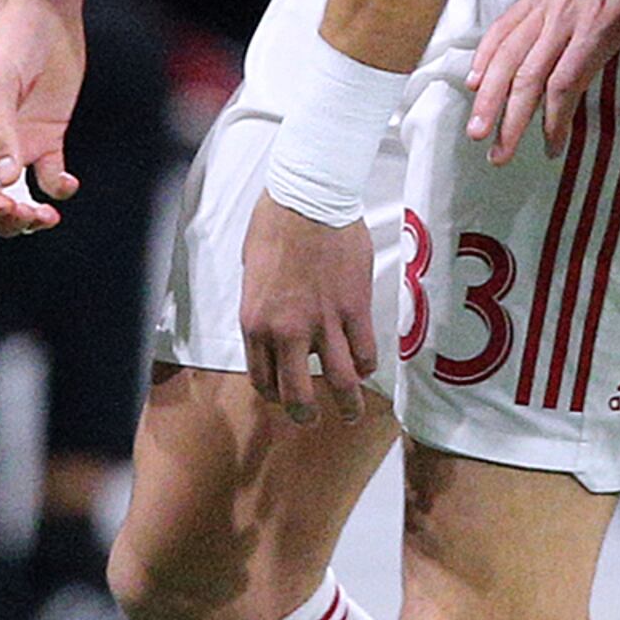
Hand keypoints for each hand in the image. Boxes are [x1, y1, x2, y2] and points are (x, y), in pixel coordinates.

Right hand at [0, 0, 84, 232]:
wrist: (45, 15)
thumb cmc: (10, 43)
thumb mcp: (0, 86)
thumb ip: (2, 133)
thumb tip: (5, 181)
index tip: (7, 207)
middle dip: (4, 219)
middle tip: (30, 217)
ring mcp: (17, 145)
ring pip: (16, 196)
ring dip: (29, 213)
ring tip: (48, 217)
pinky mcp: (47, 138)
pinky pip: (48, 176)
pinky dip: (57, 189)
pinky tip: (66, 184)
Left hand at [241, 191, 377, 426]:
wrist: (308, 200)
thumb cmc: (274, 228)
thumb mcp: (253, 276)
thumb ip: (264, 310)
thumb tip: (277, 328)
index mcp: (255, 323)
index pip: (262, 378)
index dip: (274, 394)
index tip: (284, 395)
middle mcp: (287, 331)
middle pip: (297, 392)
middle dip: (305, 413)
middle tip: (312, 419)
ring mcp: (324, 322)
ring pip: (340, 380)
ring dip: (347, 404)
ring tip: (351, 414)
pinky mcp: (355, 308)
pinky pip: (365, 351)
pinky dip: (366, 365)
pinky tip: (366, 367)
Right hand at [468, 0, 619, 161]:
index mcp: (596, 26)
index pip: (564, 82)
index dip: (553, 119)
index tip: (553, 149)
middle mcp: (561, 19)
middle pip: (526, 77)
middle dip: (510, 120)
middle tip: (499, 157)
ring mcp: (543, 7)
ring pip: (506, 55)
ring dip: (489, 95)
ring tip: (477, 130)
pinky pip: (502, 28)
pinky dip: (485, 55)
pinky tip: (474, 81)